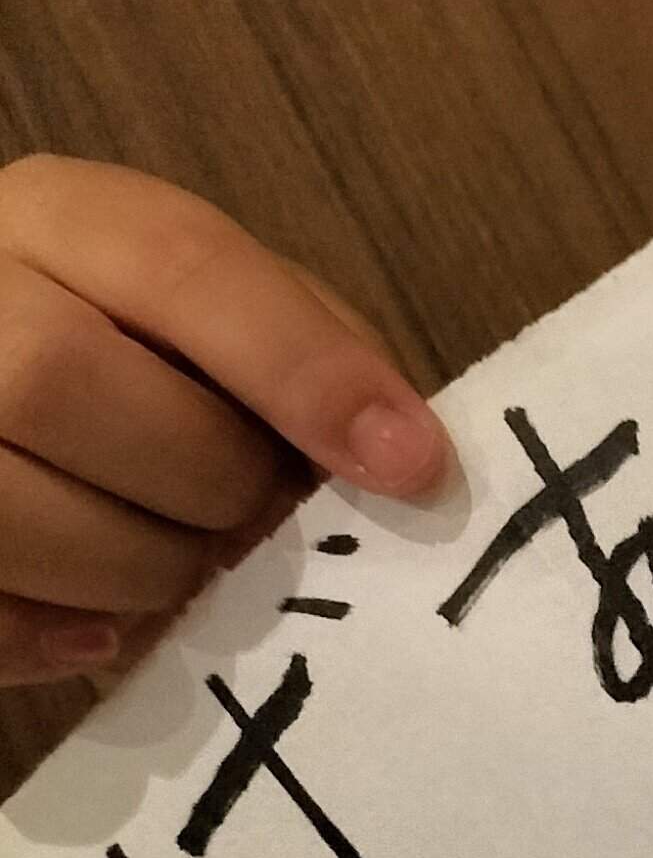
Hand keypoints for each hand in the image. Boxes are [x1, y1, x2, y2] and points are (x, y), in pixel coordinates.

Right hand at [0, 154, 453, 688]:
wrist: (4, 397)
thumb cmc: (139, 367)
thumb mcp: (222, 323)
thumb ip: (308, 355)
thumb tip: (403, 456)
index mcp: (58, 221)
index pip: (175, 263)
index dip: (300, 368)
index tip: (408, 465)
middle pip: (59, 378)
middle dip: (202, 479)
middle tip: (255, 520)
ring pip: (5, 503)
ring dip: (134, 568)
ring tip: (178, 569)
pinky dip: (53, 636)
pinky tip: (102, 629)